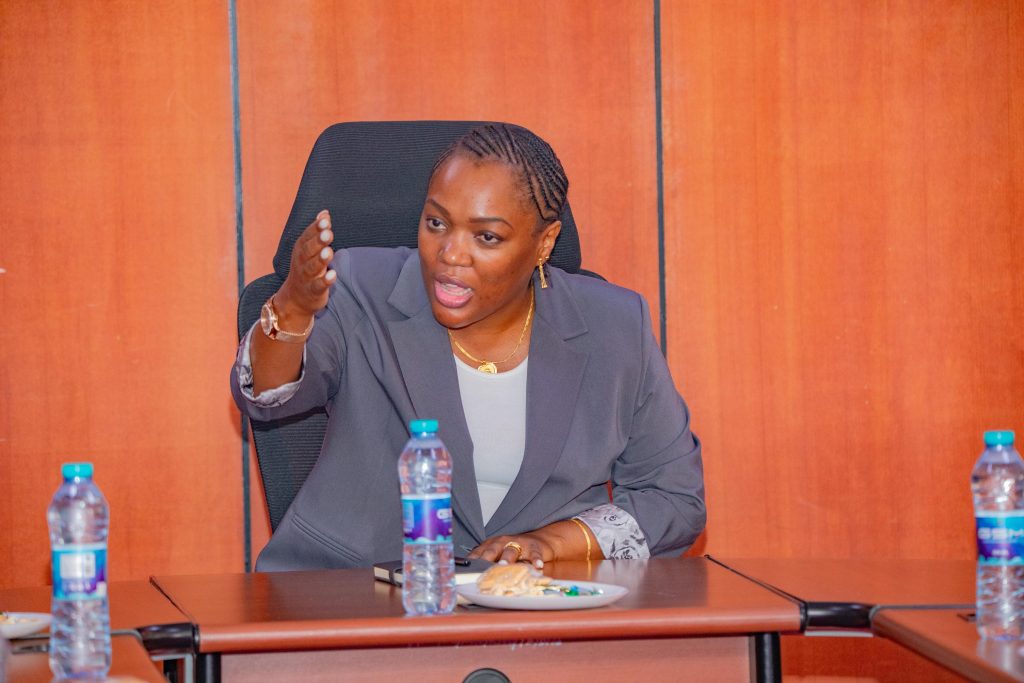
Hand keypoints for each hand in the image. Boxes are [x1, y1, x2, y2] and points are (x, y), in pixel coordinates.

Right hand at [276, 210, 335, 322]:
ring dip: (321, 259)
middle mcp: (302, 261)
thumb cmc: (306, 267)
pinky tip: (333, 275)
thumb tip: (324, 213)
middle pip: (309, 250)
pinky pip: (318, 286)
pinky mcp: (313, 291)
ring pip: (313, 267)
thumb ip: (317, 231)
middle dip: (318, 241)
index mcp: (301, 249)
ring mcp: (306, 277)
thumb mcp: (309, 248)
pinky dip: (325, 281)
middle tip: (328, 233)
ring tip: (329, 252)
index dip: (316, 228)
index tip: (325, 220)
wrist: (295, 298)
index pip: (307, 236)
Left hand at [467, 520, 592, 568]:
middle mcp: (502, 542)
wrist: (536, 541)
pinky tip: (537, 566)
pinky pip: (534, 554)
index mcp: (490, 545)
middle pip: (493, 550)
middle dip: (487, 558)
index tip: (466, 571)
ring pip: (511, 550)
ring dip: (507, 557)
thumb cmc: (512, 551)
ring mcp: (518, 543)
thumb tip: (471, 582)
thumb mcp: (497, 556)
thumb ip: (486, 565)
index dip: (472, 562)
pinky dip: (535, 560)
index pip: (479, 554)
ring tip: (504, 565)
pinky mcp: (533, 547)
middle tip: (484, 567)